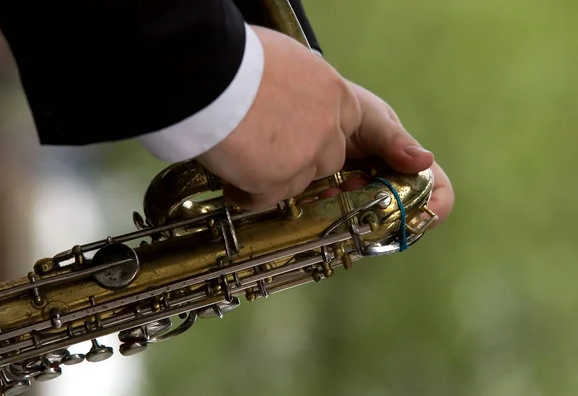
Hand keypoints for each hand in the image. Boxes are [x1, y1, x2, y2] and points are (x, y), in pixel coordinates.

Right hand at [196, 26, 452, 227]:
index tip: (416, 167)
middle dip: (297, 158)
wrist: (209, 73)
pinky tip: (228, 160)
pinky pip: (261, 198)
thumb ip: (318, 95)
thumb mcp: (294, 66)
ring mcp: (308, 159)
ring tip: (238, 143)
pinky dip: (243, 188)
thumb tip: (391, 143)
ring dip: (266, 171)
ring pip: (293, 182)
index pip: (375, 129)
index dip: (389, 150)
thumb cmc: (242, 62)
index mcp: (337, 96)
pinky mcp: (281, 183)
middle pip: (325, 162)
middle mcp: (331, 130)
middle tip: (268, 144)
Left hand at [332, 81, 453, 227]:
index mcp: (407, 161)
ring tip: (335, 189)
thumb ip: (394, 139)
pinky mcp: (340, 199)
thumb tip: (425, 160)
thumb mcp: (372, 118)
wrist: (309, 109)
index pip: (435, 188)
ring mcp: (365, 193)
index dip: (433, 207)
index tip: (413, 217)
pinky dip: (335, 210)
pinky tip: (323, 194)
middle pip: (402, 213)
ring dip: (356, 210)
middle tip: (356, 189)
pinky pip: (343, 216)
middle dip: (383, 210)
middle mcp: (390, 181)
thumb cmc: (348, 105)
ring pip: (372, 219)